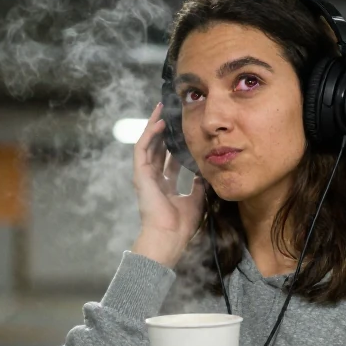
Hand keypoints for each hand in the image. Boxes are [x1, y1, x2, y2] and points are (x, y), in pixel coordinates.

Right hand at [131, 103, 206, 265]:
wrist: (169, 236)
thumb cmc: (181, 225)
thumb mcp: (196, 199)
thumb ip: (199, 184)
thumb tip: (205, 172)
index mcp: (165, 186)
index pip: (169, 160)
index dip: (175, 145)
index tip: (183, 131)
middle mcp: (153, 179)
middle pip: (157, 148)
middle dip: (163, 130)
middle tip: (171, 112)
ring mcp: (145, 176)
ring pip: (147, 144)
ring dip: (153, 126)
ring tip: (161, 109)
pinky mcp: (140, 175)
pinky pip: (143, 149)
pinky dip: (149, 135)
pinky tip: (159, 123)